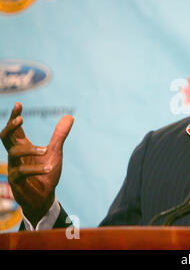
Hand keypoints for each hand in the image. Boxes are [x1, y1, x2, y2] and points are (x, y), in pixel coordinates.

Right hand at [0, 102, 73, 225]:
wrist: (44, 197)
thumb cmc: (46, 173)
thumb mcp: (55, 152)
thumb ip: (60, 135)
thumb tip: (70, 116)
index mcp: (23, 146)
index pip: (15, 129)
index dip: (14, 117)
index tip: (19, 104)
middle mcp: (16, 156)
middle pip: (5, 137)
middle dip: (11, 127)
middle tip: (21, 118)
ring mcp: (14, 168)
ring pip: (14, 153)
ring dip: (30, 149)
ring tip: (46, 150)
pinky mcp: (16, 182)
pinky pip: (21, 172)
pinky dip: (36, 169)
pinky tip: (49, 168)